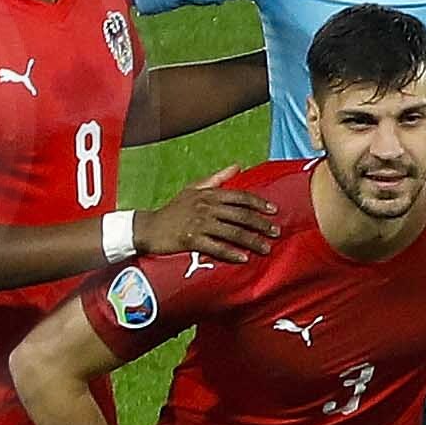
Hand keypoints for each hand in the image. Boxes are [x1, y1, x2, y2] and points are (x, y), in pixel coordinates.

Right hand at [149, 180, 283, 265]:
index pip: (239, 197)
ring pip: (232, 232)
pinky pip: (216, 248)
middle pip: (240, 215)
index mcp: (208, 195)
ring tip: (266, 248)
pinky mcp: (192, 240)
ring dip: (251, 241)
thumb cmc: (174, 209)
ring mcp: (199, 224)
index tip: (273, 211)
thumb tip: (237, 166)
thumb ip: (217, 178)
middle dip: (261, 224)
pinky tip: (243, 258)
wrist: (149, 227)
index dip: (258, 203)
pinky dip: (231, 253)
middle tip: (276, 232)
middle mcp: (206, 207)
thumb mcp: (193, 188)